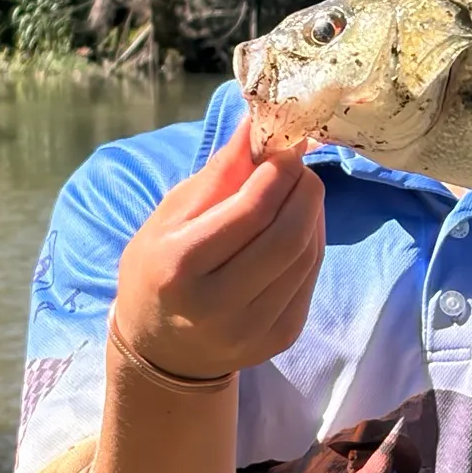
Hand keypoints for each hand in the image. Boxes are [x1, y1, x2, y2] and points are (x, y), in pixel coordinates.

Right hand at [115, 117, 325, 379]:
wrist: (163, 348)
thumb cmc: (159, 268)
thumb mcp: (171, 215)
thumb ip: (219, 173)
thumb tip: (258, 124)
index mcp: (180, 267)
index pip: (251, 212)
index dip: (279, 171)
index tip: (285, 143)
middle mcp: (217, 306)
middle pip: (287, 236)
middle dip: (304, 188)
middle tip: (298, 164)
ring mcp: (254, 330)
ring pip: (307, 256)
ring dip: (312, 213)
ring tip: (297, 190)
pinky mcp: (281, 339)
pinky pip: (311, 278)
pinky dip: (312, 242)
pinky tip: (297, 226)